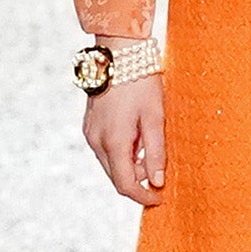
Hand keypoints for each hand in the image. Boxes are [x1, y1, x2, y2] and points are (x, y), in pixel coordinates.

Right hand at [82, 74, 167, 203]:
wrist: (118, 53)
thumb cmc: (141, 82)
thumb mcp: (155, 117)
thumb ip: (156, 152)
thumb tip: (157, 182)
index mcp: (114, 142)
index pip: (125, 185)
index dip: (143, 196)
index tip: (160, 198)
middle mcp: (96, 141)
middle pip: (116, 177)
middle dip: (138, 181)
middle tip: (160, 174)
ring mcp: (90, 133)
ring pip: (111, 164)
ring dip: (130, 166)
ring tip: (150, 148)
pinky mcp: (90, 125)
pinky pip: (106, 149)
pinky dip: (122, 152)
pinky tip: (137, 137)